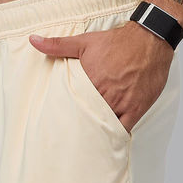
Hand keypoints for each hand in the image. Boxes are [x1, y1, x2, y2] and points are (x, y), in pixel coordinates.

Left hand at [29, 21, 173, 133]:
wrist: (149, 39)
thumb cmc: (117, 42)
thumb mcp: (85, 42)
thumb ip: (58, 45)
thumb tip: (33, 41)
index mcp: (90, 81)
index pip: (72, 105)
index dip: (66, 115)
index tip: (58, 123)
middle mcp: (105, 94)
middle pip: (87, 118)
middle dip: (79, 126)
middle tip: (69, 138)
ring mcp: (121, 103)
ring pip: (103, 126)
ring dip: (95, 133)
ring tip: (84, 143)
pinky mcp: (135, 109)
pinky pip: (123, 128)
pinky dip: (114, 135)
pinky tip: (106, 140)